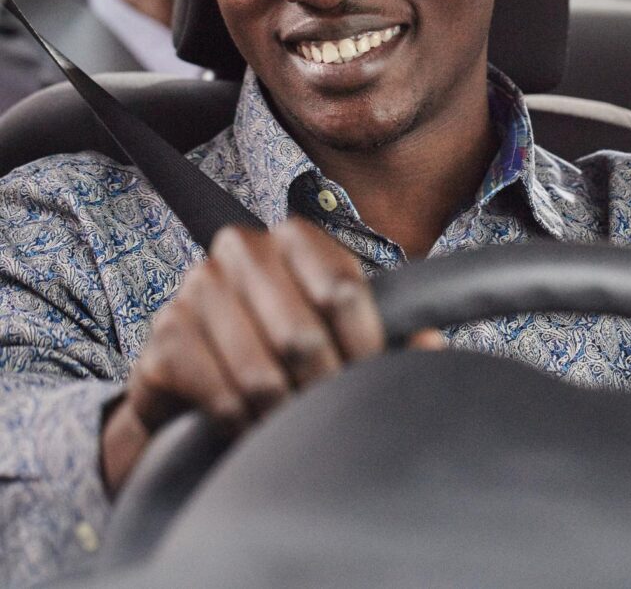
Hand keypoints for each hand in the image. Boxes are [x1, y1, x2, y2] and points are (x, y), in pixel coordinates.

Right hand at [101, 218, 440, 493]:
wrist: (198, 379)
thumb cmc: (282, 348)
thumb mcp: (340, 333)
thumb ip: (390, 334)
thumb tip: (431, 349)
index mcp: (293, 238)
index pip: (341, 288)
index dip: (364, 344)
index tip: (369, 378)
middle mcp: (241, 249)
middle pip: (303, 333)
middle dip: (322, 388)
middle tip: (327, 415)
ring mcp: (196, 288)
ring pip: (261, 371)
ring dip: (282, 415)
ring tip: (291, 426)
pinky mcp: (164, 335)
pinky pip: (218, 394)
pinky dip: (241, 424)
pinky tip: (248, 427)